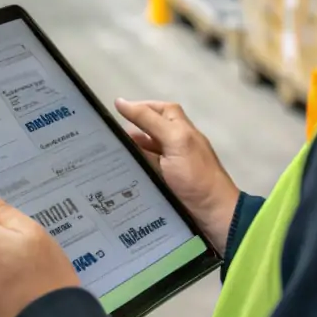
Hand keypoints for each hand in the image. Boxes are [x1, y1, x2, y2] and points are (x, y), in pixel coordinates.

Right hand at [115, 99, 239, 254]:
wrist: (212, 215)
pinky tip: (116, 174)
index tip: (114, 111)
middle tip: (106, 136)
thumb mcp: (174, 140)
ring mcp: (170, 167)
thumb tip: (121, 102)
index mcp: (181, 130)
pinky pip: (145, 172)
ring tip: (104, 155)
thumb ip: (149, 120)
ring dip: (128, 153)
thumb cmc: (195, 174)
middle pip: (150, 131)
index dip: (140, 107)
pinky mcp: (164, 186)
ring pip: (145, 152)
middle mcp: (175, 144)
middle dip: (130, 131)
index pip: (159, 110)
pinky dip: (132, 171)